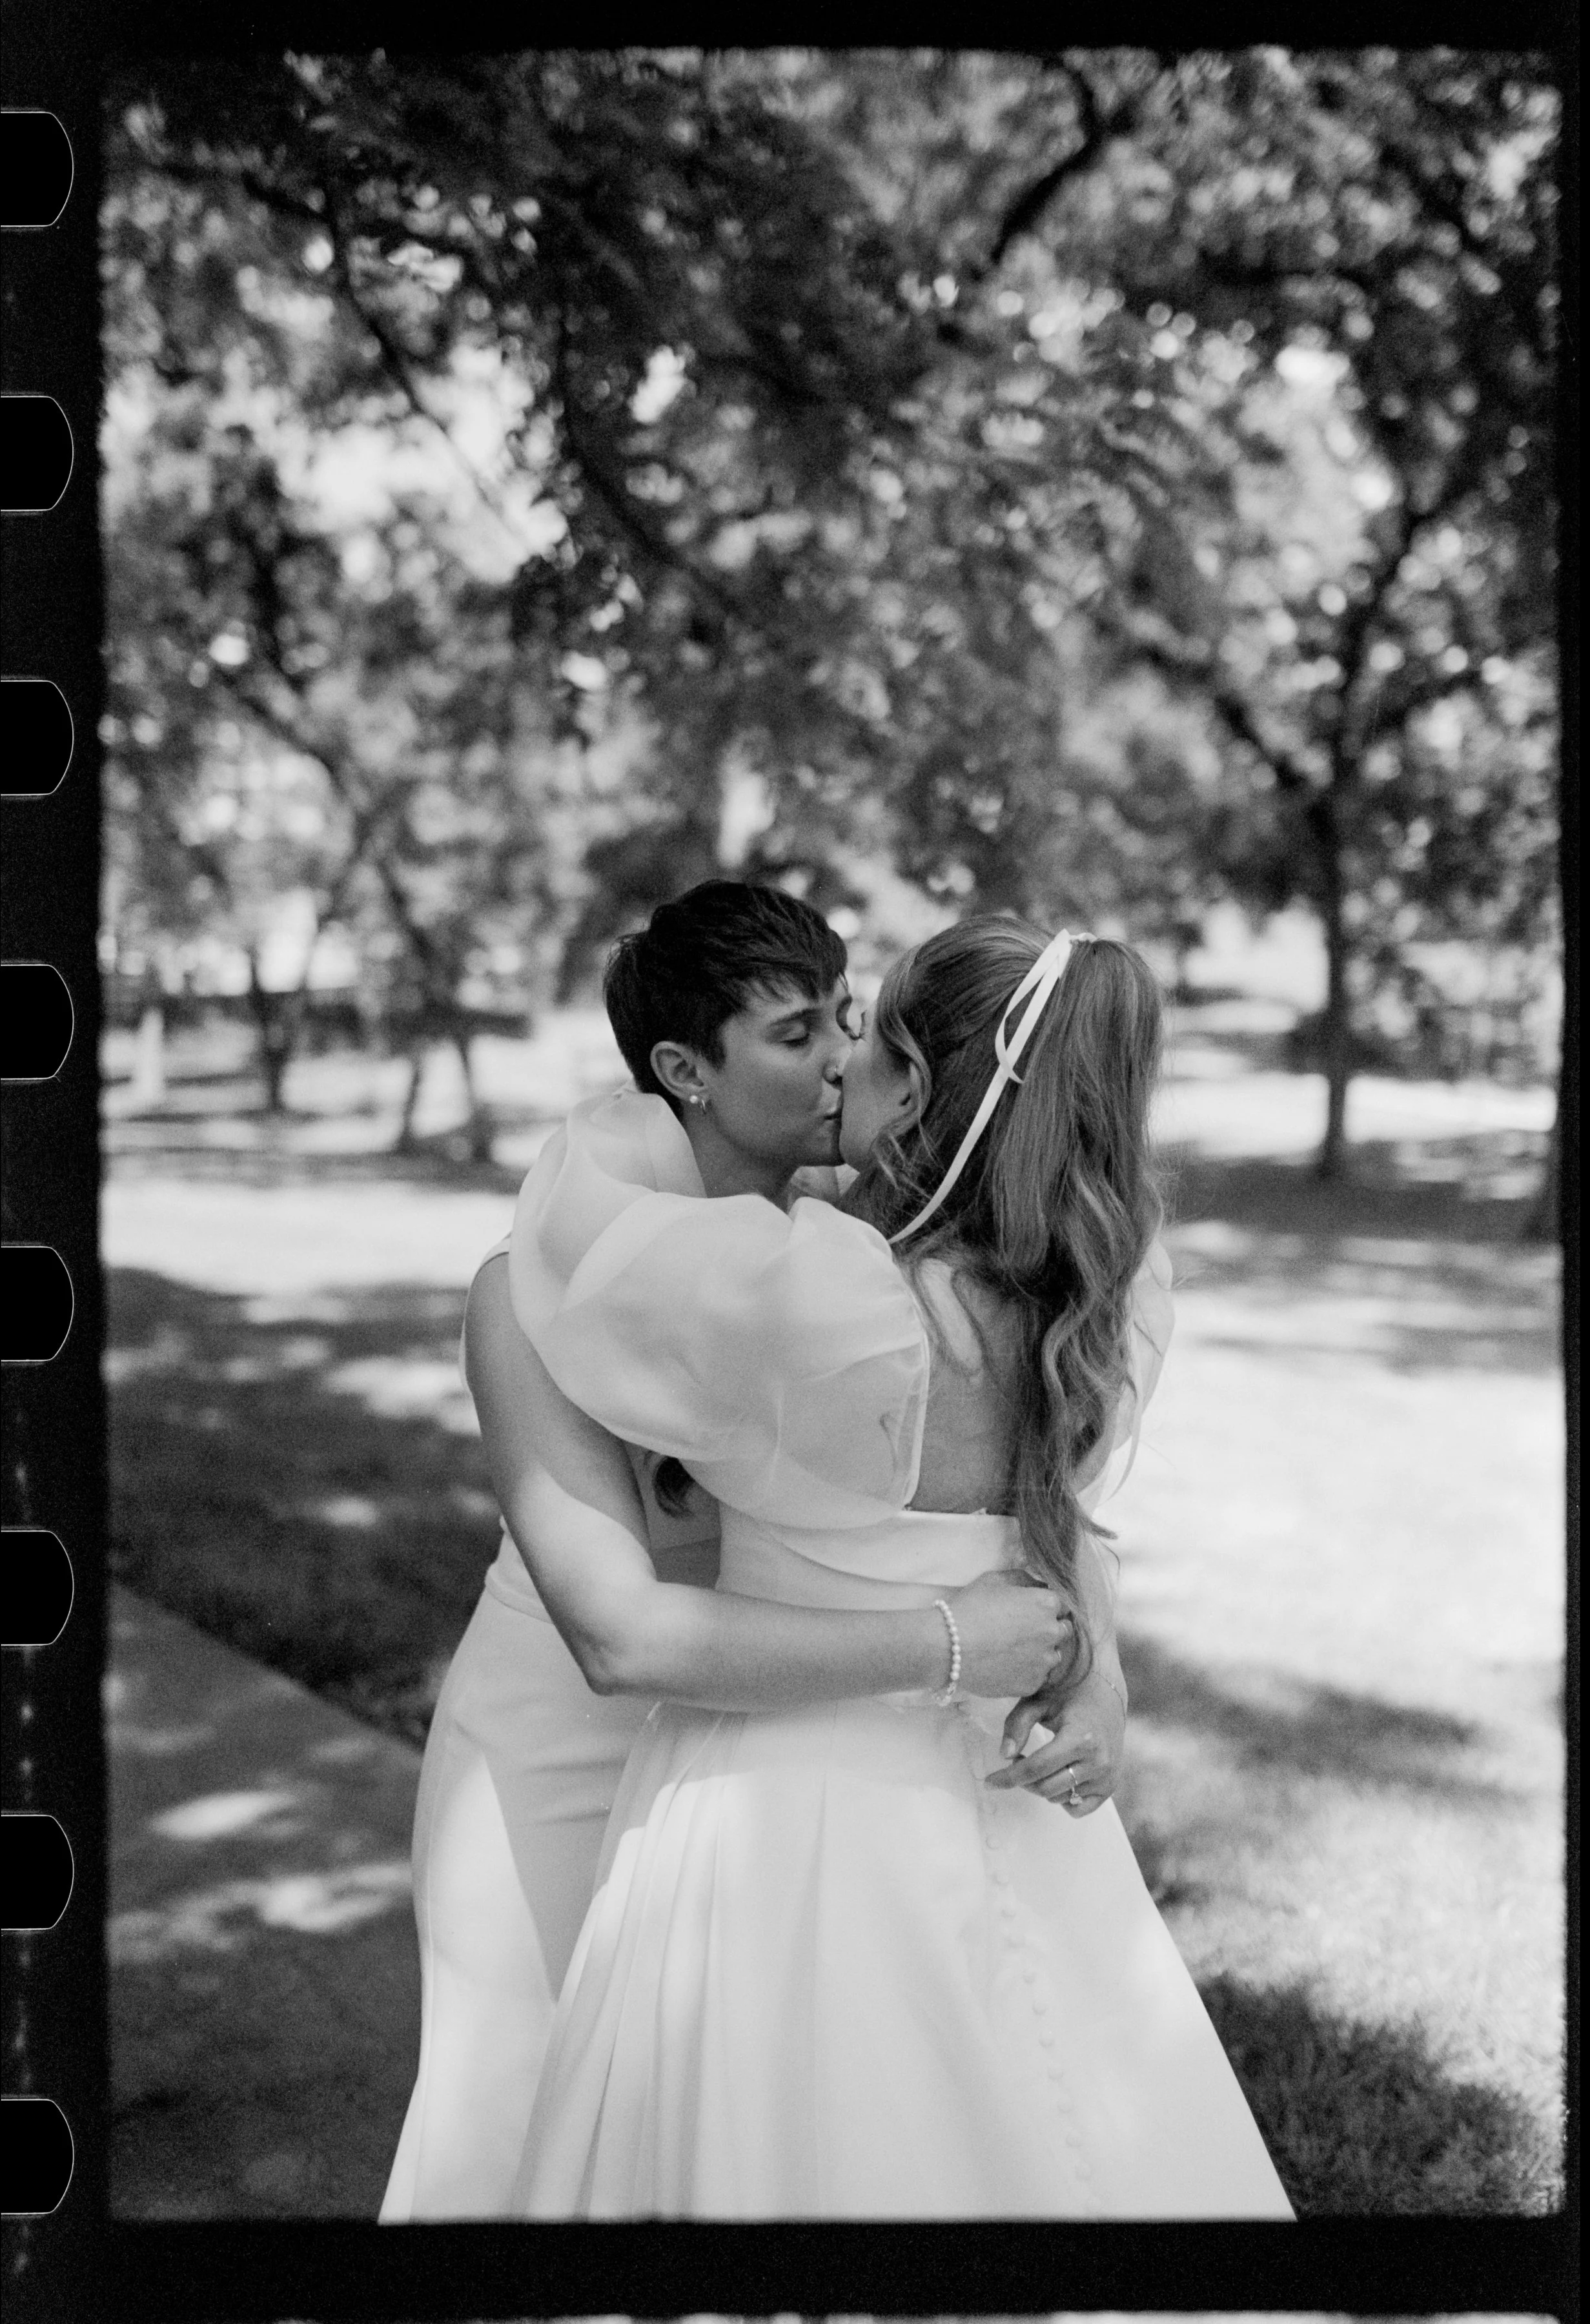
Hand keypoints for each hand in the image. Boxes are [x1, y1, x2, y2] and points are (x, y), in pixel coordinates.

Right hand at [946, 1568, 1074, 1699]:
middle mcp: (1052, 1633)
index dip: (1046, 1607)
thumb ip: (1024, 1579)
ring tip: (1013, 1651)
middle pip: (1063, 1631)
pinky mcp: (1032, 1684)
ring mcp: (1043, 1662)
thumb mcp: (995, 1580)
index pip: (1062, 1604)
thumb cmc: (970, 1607)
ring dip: (1040, 1652)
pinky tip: (1007, 1665)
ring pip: (1052, 1656)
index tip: (1031, 1611)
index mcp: (1046, 1604)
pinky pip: (1038, 1677)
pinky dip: (1027, 1672)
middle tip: (1023, 1631)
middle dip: (1048, 1629)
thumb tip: (1038, 1585)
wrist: (949, 1646)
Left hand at [985, 1655, 1126, 1813]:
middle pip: (1045, 1788)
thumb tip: (1004, 1755)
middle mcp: (1098, 1761)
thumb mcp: (1038, 1701)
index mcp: (1081, 1738)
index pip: (1036, 1768)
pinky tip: (1057, 1778)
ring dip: (1041, 1785)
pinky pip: (1080, 1808)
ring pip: (1059, 1798)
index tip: (989, 1782)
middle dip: (1022, 1779)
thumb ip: (1018, 1725)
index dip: (1008, 1777)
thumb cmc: (1069, 1694)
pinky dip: (1063, 1799)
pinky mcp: (1110, 1785)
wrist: (1106, 1694)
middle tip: (1017, 1761)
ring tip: (1039, 1762)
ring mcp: (1107, 1775)